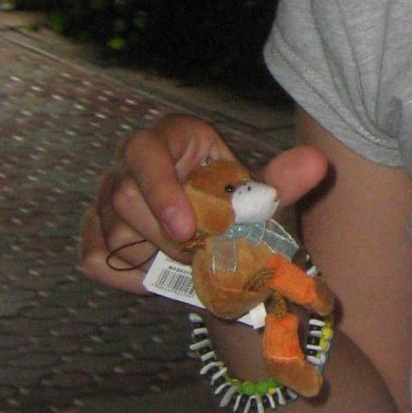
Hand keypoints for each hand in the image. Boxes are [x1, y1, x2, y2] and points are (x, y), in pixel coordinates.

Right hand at [77, 114, 327, 296]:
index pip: (145, 150)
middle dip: (165, 236)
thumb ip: (284, 182)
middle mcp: (131, 162)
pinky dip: (131, 274)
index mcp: (172, 138)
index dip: (161, 190)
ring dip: (154, 256)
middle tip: (201, 255)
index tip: (188, 230)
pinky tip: (159, 270)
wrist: (224, 255)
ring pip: (111, 230)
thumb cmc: (242, 213)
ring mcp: (106, 198)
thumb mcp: (264, 201)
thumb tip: (317, 163)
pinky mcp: (94, 234)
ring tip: (189, 261)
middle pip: (124, 196)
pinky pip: (97, 258)